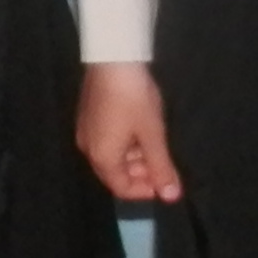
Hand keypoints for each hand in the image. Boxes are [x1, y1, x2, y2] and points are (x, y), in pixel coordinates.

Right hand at [79, 61, 183, 204]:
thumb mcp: (153, 135)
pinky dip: (125, 143)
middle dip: (140, 174)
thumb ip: (161, 168)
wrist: (113, 59)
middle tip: (164, 163)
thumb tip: (171, 197)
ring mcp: (86, 131)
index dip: (145, 191)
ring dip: (134, 158)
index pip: (122, 188)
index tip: (166, 182)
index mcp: (102, 157)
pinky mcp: (89, 116)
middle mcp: (88, 148)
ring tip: (155, 144)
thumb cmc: (135, 100)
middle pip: (114, 174)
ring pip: (111, 156)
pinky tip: (141, 129)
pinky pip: (107, 141)